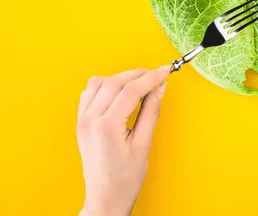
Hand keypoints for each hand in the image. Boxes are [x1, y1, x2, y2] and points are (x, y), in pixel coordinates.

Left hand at [76, 66, 169, 215]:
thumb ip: (151, 112)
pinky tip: (120, 91)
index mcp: (106, 127)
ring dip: (121, 78)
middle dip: (138, 75)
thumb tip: (158, 88)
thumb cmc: (124, 179)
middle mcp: (90, 120)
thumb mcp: (144, 144)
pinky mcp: (81, 122)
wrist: (105, 197)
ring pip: (99, 83)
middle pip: (114, 82)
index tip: (165, 72)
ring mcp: (82, 120)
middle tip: (156, 75)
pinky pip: (90, 93)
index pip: (130, 91)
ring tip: (140, 82)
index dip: (150, 78)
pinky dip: (106, 86)